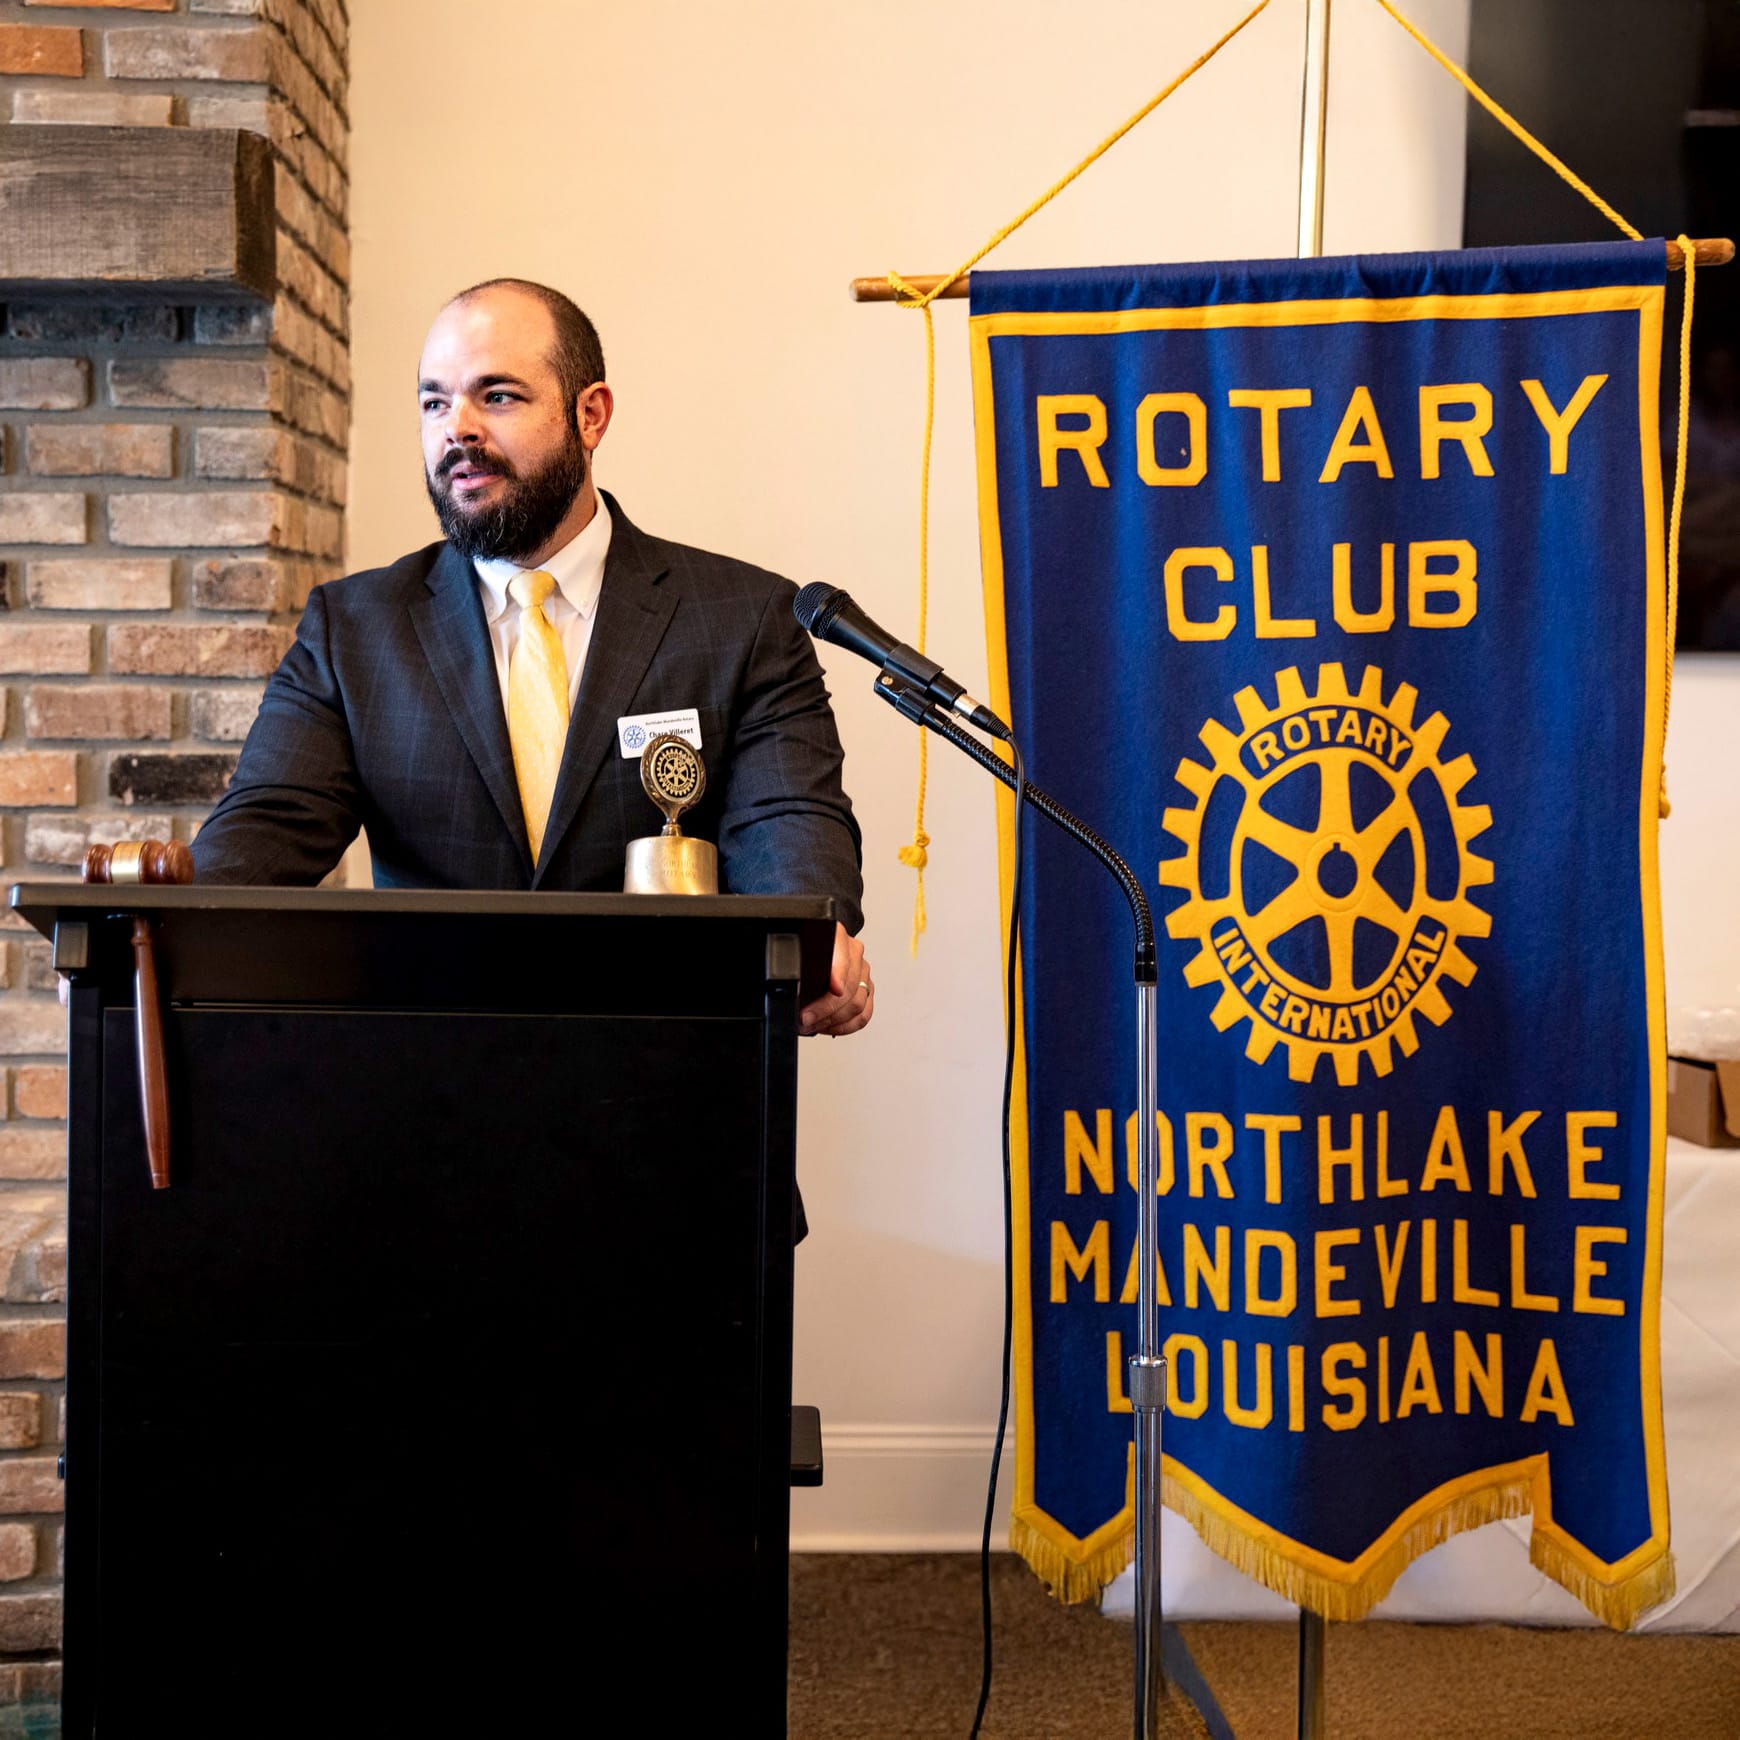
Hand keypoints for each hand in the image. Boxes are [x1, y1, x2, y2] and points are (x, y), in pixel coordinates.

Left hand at [800, 922, 872, 1036]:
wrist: (808, 952)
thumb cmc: (802, 953)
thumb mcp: (793, 952)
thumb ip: (796, 965)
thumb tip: (792, 990)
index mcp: (835, 935)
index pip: (843, 956)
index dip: (838, 975)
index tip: (832, 991)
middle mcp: (853, 953)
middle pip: (850, 987)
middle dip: (825, 1009)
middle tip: (804, 1019)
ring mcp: (862, 972)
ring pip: (857, 1004)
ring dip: (832, 1021)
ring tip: (811, 1025)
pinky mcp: (866, 989)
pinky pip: (863, 1014)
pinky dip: (845, 1026)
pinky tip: (828, 1027)